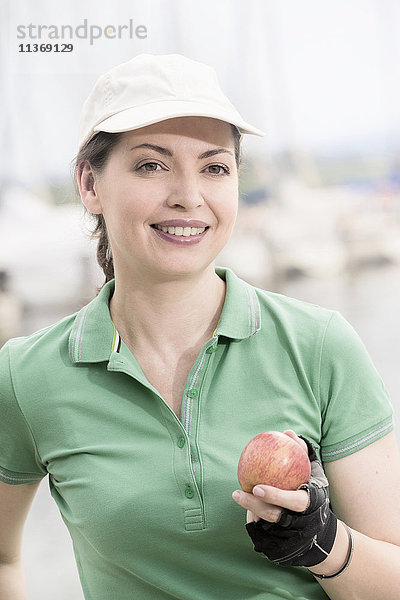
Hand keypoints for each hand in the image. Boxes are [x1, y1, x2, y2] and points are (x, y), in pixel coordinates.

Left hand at [232, 431, 337, 566]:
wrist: (319, 526)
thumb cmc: (313, 488)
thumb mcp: (313, 470)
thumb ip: (301, 451)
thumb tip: (288, 432)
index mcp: (311, 504)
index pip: (295, 503)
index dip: (277, 497)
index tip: (257, 487)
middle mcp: (300, 522)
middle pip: (275, 516)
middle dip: (256, 506)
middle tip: (239, 492)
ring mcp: (290, 534)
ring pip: (267, 525)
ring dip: (251, 511)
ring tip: (236, 495)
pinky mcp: (281, 542)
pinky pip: (263, 532)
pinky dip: (253, 519)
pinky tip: (244, 503)